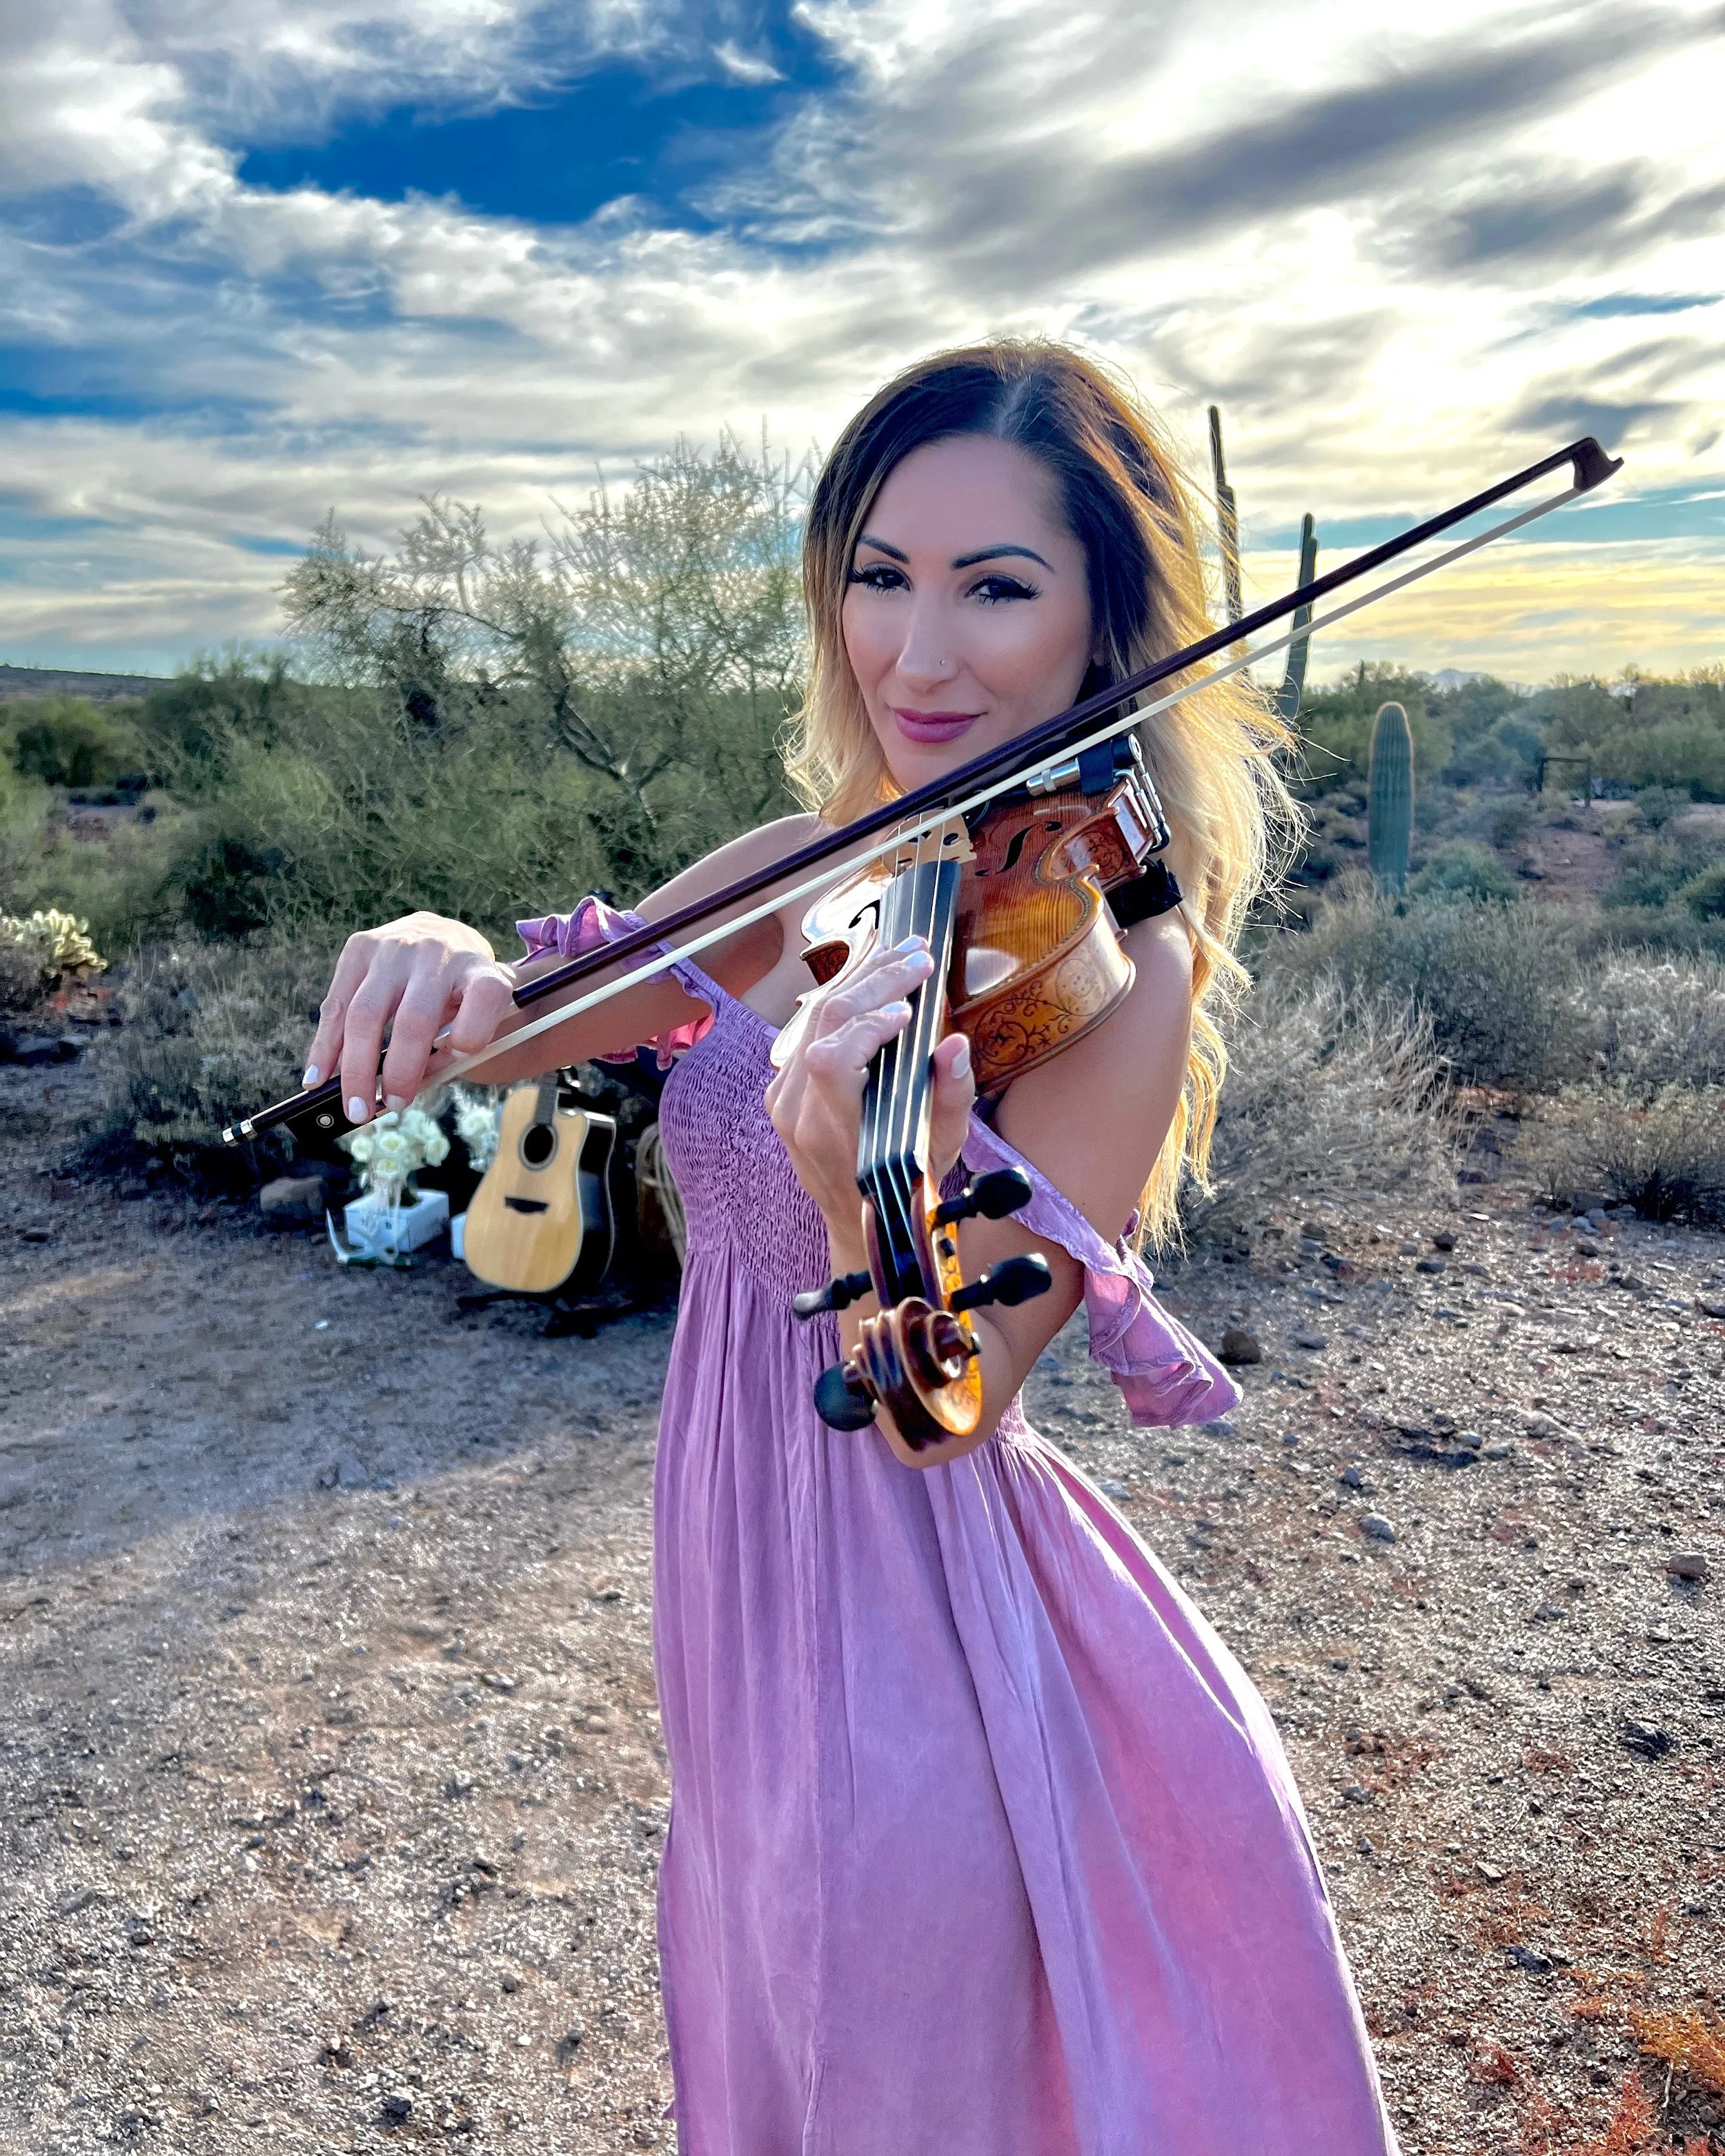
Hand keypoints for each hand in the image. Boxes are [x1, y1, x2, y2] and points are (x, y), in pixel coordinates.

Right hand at [303, 912, 516, 1123]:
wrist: (445, 939)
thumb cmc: (463, 993)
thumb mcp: (477, 1016)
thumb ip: (455, 1051)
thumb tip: (399, 1093)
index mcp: (479, 969)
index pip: (485, 997)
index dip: (472, 1036)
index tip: (458, 1058)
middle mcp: (437, 952)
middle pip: (415, 1019)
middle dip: (400, 1071)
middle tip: (392, 1106)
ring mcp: (395, 947)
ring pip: (365, 1013)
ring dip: (355, 1068)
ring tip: (355, 1108)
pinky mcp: (360, 947)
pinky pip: (336, 1004)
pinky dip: (325, 1047)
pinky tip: (318, 1078)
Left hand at [764, 935, 974, 1240]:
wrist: (859, 1223)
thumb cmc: (905, 1188)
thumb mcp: (940, 1152)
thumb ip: (950, 1098)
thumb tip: (954, 1044)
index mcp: (831, 1132)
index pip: (833, 1059)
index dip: (869, 1024)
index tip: (910, 1007)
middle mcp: (797, 1112)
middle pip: (823, 1024)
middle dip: (874, 980)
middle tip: (916, 954)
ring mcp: (783, 1099)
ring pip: (811, 1018)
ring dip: (858, 980)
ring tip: (899, 955)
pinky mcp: (783, 1090)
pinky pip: (807, 1031)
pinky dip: (841, 1002)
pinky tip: (870, 980)